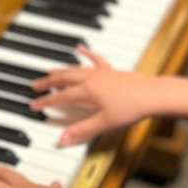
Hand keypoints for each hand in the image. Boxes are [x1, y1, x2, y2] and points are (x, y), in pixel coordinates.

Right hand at [30, 46, 155, 146]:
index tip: (34, 105)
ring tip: (50, 71)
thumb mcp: (104, 123)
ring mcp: (101, 73)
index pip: (61, 97)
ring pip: (76, 69)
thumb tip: (62, 139)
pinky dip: (88, 54)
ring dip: (61, 70)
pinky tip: (81, 48)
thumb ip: (82, 131)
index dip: (46, 102)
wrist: (152, 95)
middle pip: (64, 79)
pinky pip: (96, 60)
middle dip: (48, 83)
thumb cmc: (131, 108)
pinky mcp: (111, 71)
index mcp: (87, 91)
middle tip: (35, 86)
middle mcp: (91, 79)